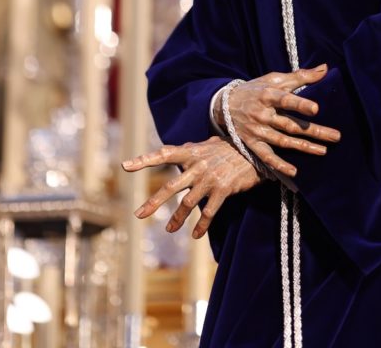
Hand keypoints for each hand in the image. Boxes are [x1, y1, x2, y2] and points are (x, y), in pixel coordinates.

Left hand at [122, 136, 261, 238]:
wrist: (255, 150)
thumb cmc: (230, 147)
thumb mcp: (209, 146)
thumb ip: (191, 151)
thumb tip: (178, 150)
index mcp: (191, 153)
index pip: (163, 154)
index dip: (144, 160)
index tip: (125, 166)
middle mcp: (198, 166)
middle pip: (171, 186)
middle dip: (153, 202)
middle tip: (138, 215)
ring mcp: (210, 178)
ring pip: (188, 203)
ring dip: (177, 219)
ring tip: (169, 229)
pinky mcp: (224, 189)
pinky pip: (209, 211)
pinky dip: (202, 225)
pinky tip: (196, 234)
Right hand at [215, 63, 340, 178]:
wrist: (225, 104)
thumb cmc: (256, 89)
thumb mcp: (275, 79)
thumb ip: (301, 76)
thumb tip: (325, 68)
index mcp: (267, 95)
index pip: (286, 100)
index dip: (300, 104)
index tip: (316, 108)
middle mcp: (262, 114)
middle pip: (291, 125)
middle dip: (314, 131)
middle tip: (336, 136)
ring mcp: (257, 130)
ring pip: (283, 141)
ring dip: (304, 147)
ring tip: (324, 151)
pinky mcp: (252, 143)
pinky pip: (266, 156)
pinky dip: (279, 165)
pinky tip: (294, 171)